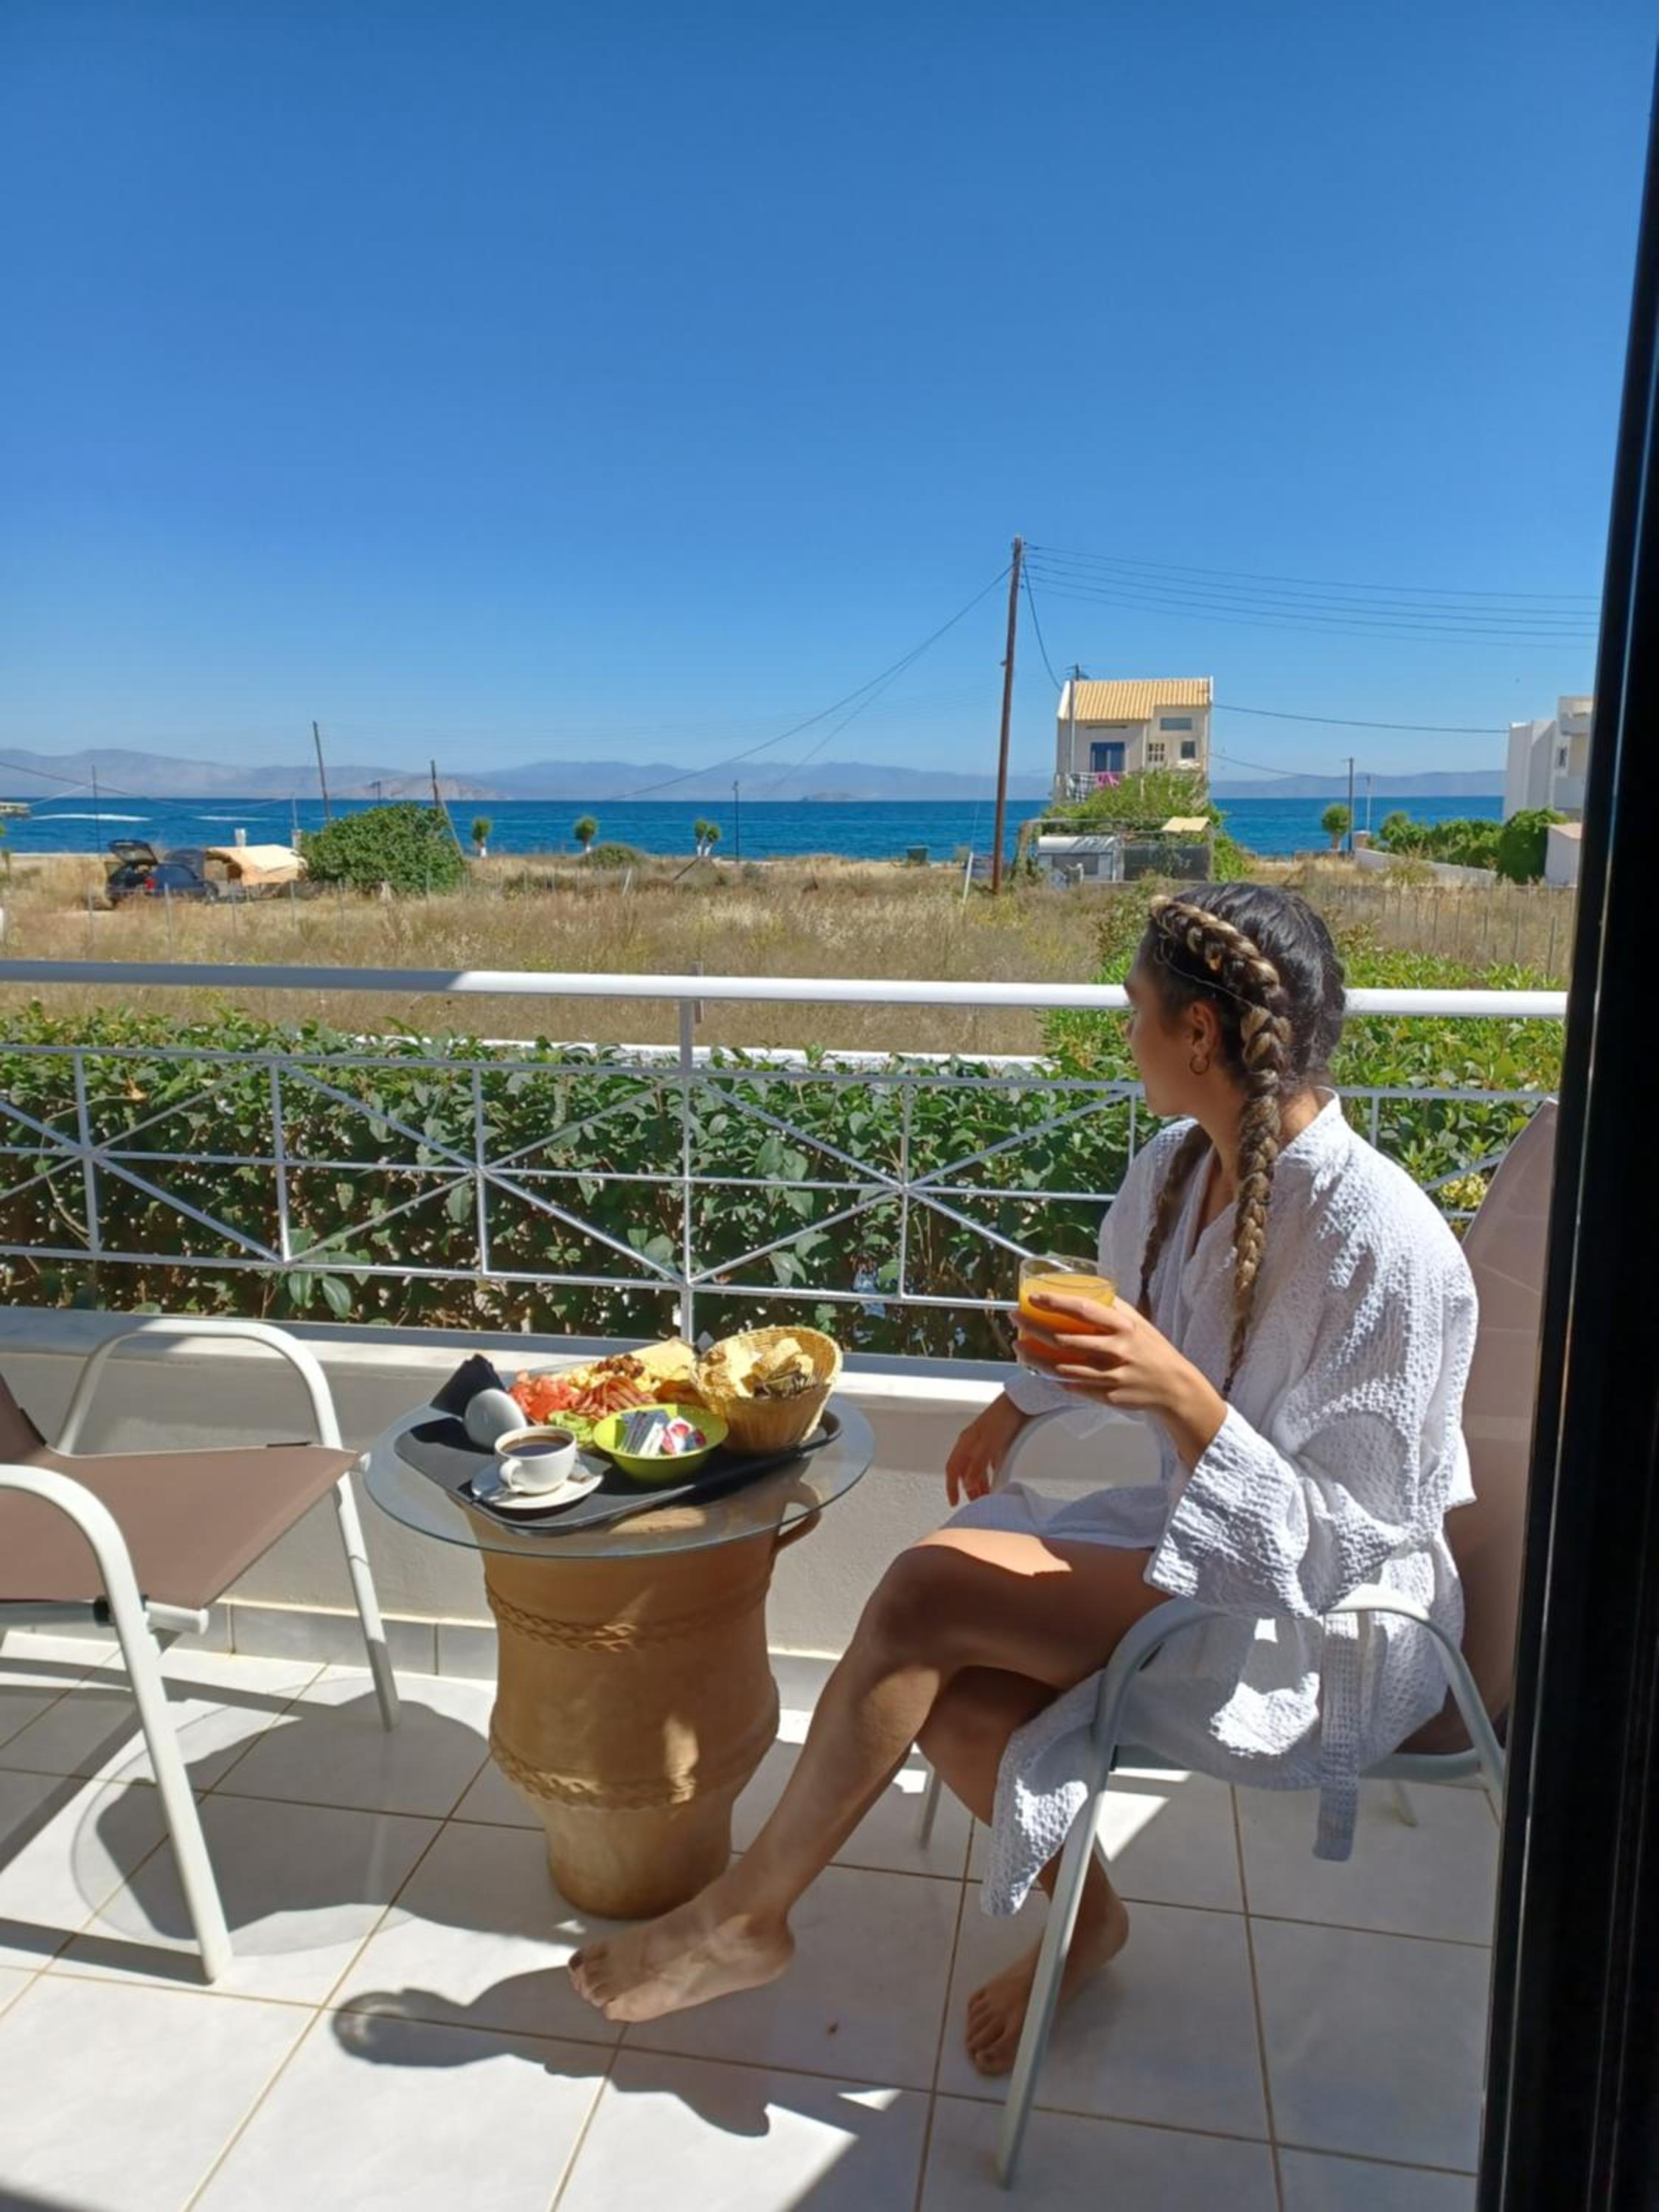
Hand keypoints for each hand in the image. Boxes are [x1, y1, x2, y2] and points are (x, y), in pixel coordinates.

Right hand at [945, 1391, 1028, 1506]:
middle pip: (964, 1470)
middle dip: (967, 1489)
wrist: (1020, 1401)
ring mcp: (983, 1441)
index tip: (954, 1502)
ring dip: (979, 1483)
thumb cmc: (1003, 1418)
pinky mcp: (995, 1441)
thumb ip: (977, 1465)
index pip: (952, 1469)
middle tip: (974, 1504)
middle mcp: (971, 1443)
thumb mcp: (989, 1444)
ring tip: (986, 1497)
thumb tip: (966, 1484)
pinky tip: (996, 1480)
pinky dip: (989, 1474)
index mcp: (965, 1442)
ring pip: (975, 1467)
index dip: (951, 1487)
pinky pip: (987, 1462)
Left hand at [1017, 1291, 1205, 1417]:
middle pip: (1066, 1340)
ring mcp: (1112, 1376)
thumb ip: (1113, 1308)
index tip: (1034, 1296)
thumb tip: (1086, 1287)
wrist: (1174, 1387)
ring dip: (1036, 1358)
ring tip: (1019, 1348)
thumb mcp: (1138, 1324)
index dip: (1056, 1302)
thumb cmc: (1152, 1350)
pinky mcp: (1108, 1395)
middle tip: (1016, 1318)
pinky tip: (1041, 1369)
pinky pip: (1075, 1386)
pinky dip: (1055, 1378)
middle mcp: (1117, 1351)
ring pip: (1063, 1367)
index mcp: (1124, 1327)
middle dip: (1034, 1328)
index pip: (1084, 1310)